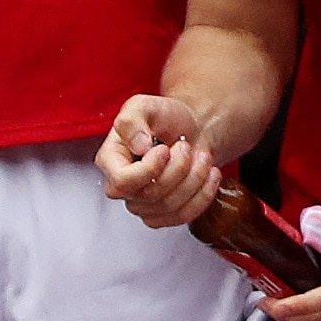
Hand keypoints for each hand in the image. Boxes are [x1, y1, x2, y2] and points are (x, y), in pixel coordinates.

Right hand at [97, 92, 222, 231]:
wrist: (189, 128)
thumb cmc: (165, 118)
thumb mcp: (144, 105)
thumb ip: (131, 120)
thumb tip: (138, 146)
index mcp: (110, 160)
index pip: (123, 181)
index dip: (150, 168)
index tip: (165, 148)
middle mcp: (122, 186)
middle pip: (150, 195)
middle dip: (179, 168)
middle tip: (186, 146)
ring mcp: (141, 204)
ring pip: (170, 206)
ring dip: (195, 178)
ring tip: (201, 156)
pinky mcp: (163, 215)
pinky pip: (184, 216)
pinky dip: (204, 194)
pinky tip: (210, 174)